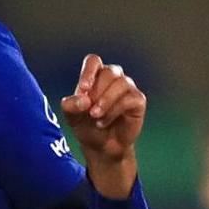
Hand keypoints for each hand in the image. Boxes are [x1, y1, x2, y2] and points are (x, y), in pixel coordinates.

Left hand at [60, 53, 145, 193]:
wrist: (102, 147)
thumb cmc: (87, 127)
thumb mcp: (72, 116)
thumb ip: (70, 105)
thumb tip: (83, 99)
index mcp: (96, 75)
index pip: (94, 61)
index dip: (88, 73)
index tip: (83, 90)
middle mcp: (113, 77)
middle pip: (108, 72)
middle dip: (97, 92)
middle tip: (88, 110)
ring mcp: (127, 88)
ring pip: (121, 83)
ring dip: (106, 101)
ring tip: (95, 116)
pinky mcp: (138, 100)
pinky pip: (129, 99)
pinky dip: (114, 111)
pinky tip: (104, 122)